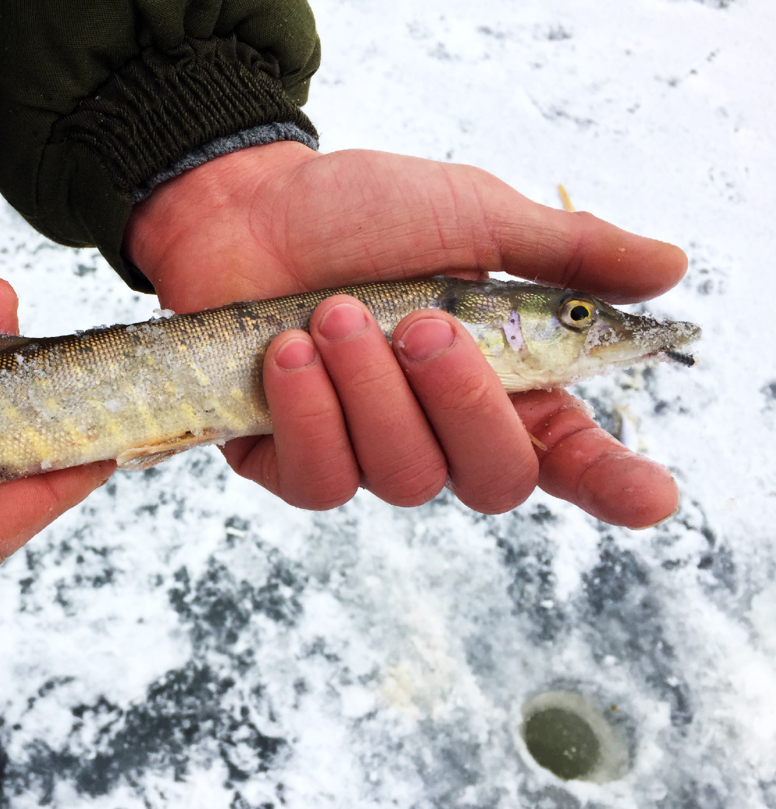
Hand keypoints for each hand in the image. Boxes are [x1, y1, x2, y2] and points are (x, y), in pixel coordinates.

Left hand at [124, 143, 686, 526]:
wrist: (247, 206)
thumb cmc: (359, 211)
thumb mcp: (471, 215)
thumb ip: (563, 251)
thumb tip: (668, 269)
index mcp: (498, 379)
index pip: (570, 454)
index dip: (614, 483)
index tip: (651, 495)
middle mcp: (439, 430)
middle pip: (492, 478)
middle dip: (461, 400)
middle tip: (418, 322)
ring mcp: (366, 453)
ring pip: (403, 479)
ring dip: (371, 391)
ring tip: (332, 314)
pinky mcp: (291, 463)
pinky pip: (320, 481)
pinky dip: (309, 413)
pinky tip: (285, 354)